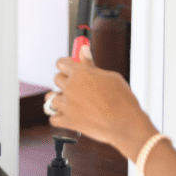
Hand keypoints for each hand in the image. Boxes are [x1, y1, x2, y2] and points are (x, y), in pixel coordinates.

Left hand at [47, 44, 157, 158]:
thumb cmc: (122, 100)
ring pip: (51, 98)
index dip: (67, 64)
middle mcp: (70, 87)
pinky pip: (53, 118)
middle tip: (77, 86)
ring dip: (59, 99)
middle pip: (56, 79)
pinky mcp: (68, 122)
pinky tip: (67, 115)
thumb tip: (83, 51)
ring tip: (70, 101)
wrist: (125, 124)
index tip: (70, 67)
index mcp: (81, 73)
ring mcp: (67, 105)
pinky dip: (58, 117)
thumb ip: (92, 66)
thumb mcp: (110, 77)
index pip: (61, 63)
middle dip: (65, 81)